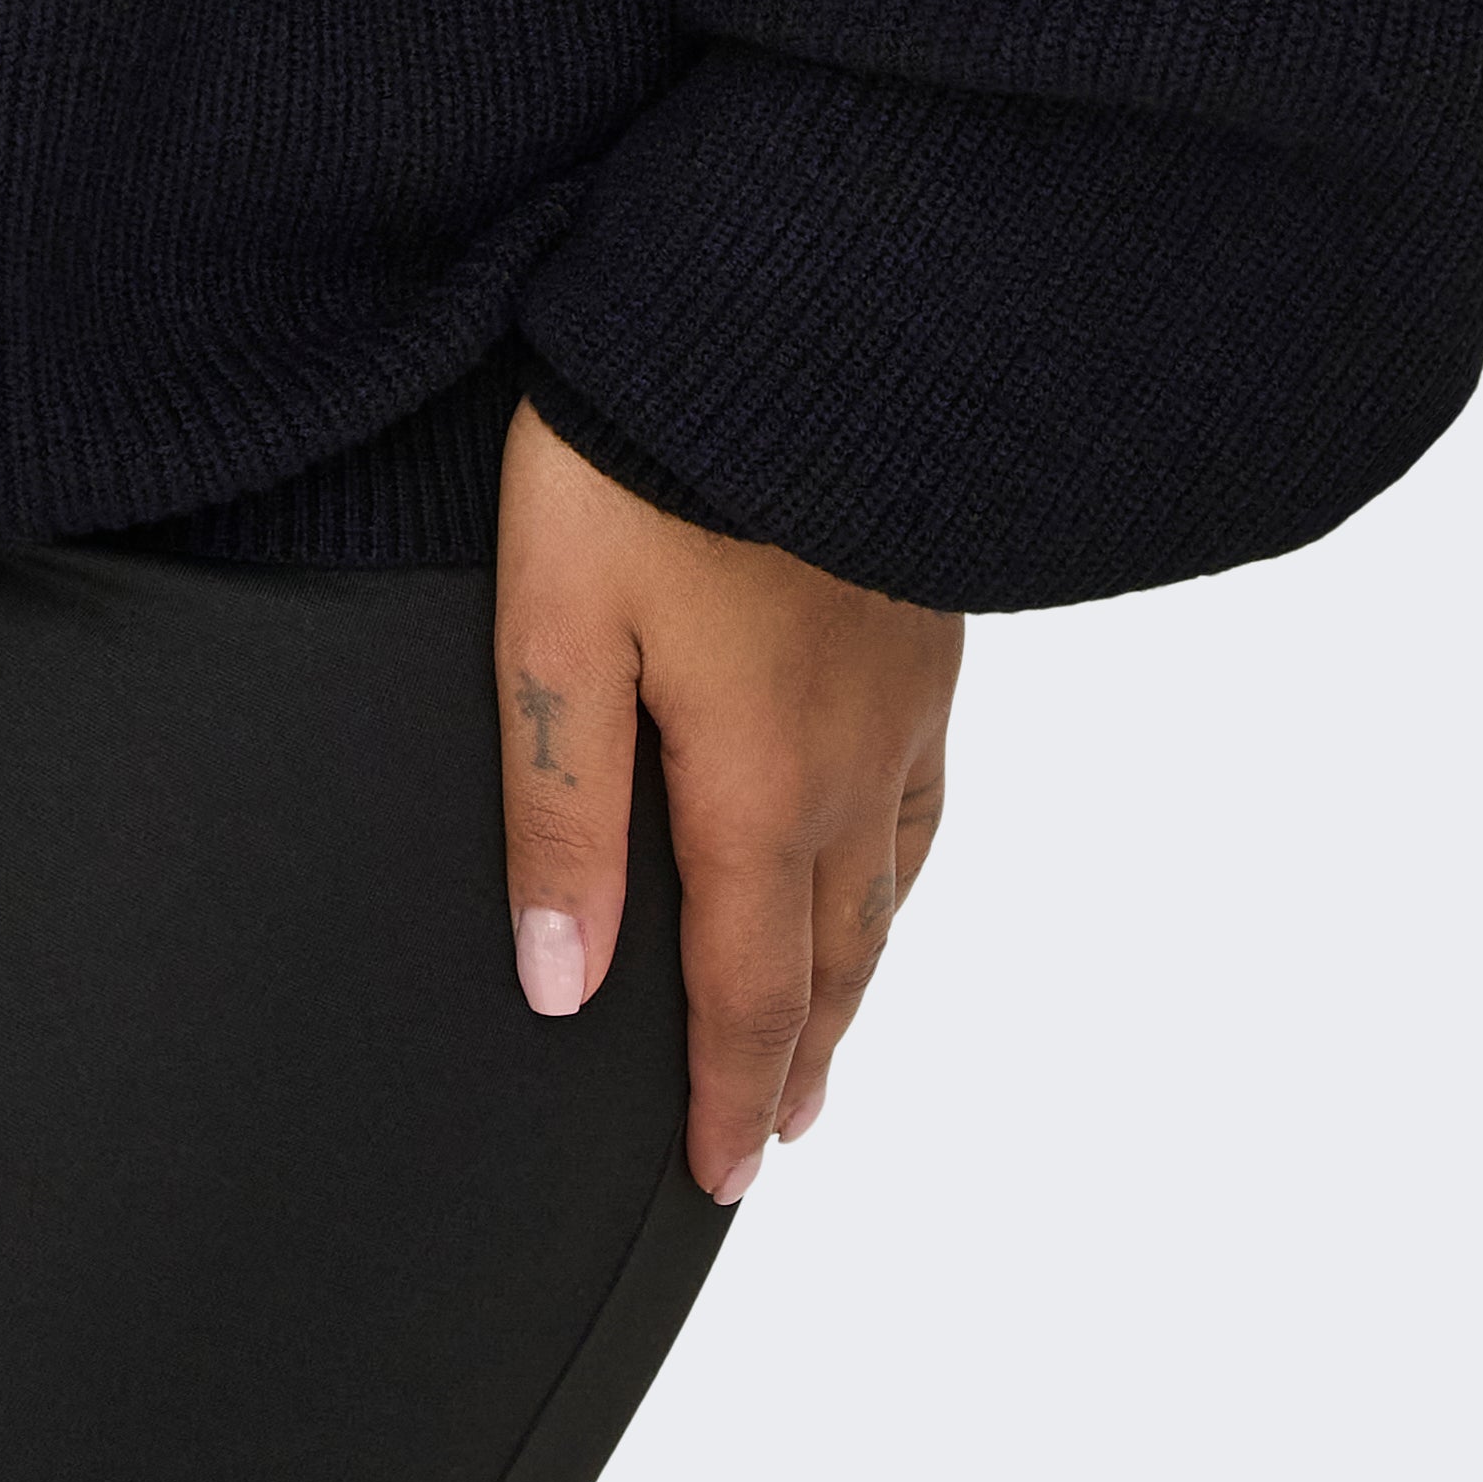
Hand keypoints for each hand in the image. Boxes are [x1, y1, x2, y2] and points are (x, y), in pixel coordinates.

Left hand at [495, 397, 961, 1205]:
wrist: (789, 304)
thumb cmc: (643, 450)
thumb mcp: (555, 626)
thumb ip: (555, 811)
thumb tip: (557, 985)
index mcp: (755, 779)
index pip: (746, 985)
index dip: (731, 1095)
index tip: (721, 1177)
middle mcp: (851, 753)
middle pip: (832, 948)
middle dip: (803, 1052)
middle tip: (779, 1131)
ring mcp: (902, 683)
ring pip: (891, 871)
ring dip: (859, 966)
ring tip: (832, 1024)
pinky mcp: (924, 612)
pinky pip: (927, 781)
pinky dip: (905, 855)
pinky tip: (891, 842)